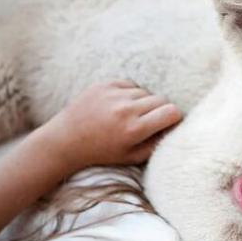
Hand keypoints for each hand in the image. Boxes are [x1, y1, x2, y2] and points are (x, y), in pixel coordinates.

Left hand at [44, 80, 182, 168]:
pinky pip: (131, 84)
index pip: (172, 112)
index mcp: (134, 129)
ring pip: (146, 92)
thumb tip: (175, 128)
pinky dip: (130, 94)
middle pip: (162, 99)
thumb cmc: (102, 152)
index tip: (168, 123)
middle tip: (149, 120)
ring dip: (143, 102)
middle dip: (160, 110)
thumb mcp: (132, 156)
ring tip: (130, 115)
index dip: (174, 117)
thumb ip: (157, 144)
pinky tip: (119, 105)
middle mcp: (126, 109)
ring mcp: (114, 94)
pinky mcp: (105, 84)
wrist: (66, 139)